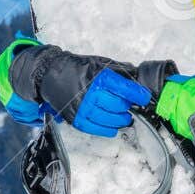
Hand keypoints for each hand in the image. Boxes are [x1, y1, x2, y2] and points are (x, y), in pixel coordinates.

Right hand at [10, 46, 152, 136]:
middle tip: (129, 105)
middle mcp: (91, 94)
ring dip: (121, 120)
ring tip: (124, 118)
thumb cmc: (77, 69)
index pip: (125, 89)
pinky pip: (97, 129)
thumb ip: (117, 72)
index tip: (144, 98)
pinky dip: (108, 129)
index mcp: (99, 77)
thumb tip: (136, 78)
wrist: (50, 76)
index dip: (138, 95)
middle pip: (119, 106)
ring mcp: (83, 108)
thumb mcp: (99, 63)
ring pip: (110, 120)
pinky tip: (113, 127)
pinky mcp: (77, 119)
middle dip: (128, 107)